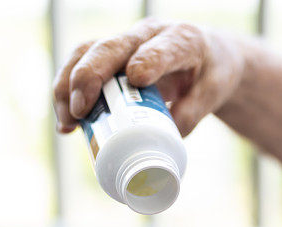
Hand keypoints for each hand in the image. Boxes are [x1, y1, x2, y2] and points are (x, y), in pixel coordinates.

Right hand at [53, 18, 244, 135]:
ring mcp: (125, 43)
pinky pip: (80, 66)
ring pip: (86, 53)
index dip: (148, 60)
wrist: (208, 58)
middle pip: (110, 47)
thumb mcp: (214, 92)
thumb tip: (166, 135)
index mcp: (182, 40)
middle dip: (89, 76)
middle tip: (81, 110)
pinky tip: (66, 125)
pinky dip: (67, 93)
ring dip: (69, 86)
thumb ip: (194, 111)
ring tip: (68, 122)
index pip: (162, 47)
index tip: (137, 79)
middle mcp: (148, 35)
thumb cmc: (211, 74)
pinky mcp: (109, 58)